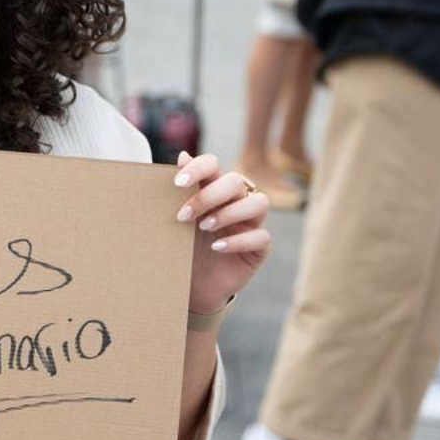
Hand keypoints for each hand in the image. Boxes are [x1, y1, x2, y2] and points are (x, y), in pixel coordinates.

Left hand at [174, 151, 270, 314]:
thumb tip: (182, 155)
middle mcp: (236, 201)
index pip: (213, 164)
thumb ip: (180, 190)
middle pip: (237, 181)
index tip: (178, 183)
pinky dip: (239, 240)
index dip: (199, 168)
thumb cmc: (184, 246)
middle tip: (183, 215)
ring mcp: (251, 223)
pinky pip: (262, 236)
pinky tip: (217, 248)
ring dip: (230, 213)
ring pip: (259, 203)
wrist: (191, 283)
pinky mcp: (260, 247)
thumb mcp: (176, 219)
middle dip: (209, 196)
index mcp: (214, 187)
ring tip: (204, 228)